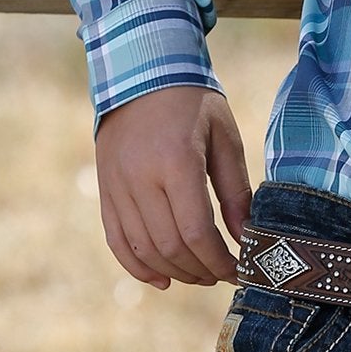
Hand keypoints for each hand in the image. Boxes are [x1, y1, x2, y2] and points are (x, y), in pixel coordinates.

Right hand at [94, 86, 252, 289]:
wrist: (142, 73)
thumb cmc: (193, 103)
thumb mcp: (224, 137)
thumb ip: (235, 190)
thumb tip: (246, 237)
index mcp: (176, 162)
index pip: (196, 232)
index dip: (218, 259)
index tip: (239, 268)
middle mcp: (140, 178)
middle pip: (169, 247)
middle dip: (199, 269)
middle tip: (222, 273)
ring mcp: (116, 186)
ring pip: (142, 249)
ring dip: (173, 272)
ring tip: (199, 274)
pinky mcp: (105, 190)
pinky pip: (116, 240)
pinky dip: (138, 266)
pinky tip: (162, 278)